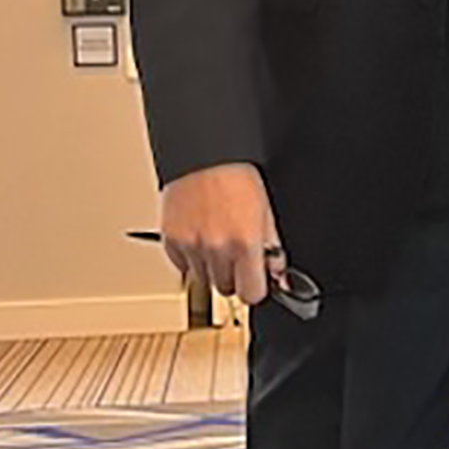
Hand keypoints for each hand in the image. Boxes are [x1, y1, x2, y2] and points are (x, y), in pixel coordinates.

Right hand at [159, 162, 286, 306]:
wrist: (203, 155)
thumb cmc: (236, 176)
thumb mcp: (266, 210)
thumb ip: (272, 247)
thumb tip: (276, 273)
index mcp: (244, 243)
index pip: (252, 294)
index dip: (254, 287)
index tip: (255, 280)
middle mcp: (216, 248)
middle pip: (226, 289)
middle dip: (233, 276)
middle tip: (235, 252)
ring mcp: (191, 246)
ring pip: (203, 279)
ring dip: (211, 267)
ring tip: (216, 237)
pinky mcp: (171, 241)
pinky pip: (182, 266)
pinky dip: (191, 256)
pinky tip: (199, 233)